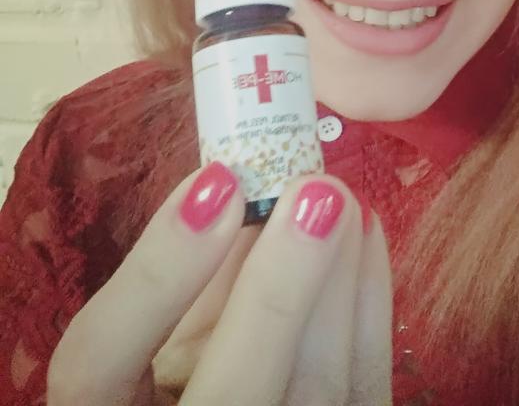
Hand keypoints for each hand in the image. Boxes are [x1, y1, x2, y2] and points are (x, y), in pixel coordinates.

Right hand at [47, 164, 392, 404]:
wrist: (238, 405)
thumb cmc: (168, 376)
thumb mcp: (144, 336)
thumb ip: (170, 279)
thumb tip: (227, 186)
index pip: (99, 364)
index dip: (156, 279)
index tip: (214, 185)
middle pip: (233, 394)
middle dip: (280, 286)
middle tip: (312, 188)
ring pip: (315, 393)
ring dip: (336, 283)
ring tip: (340, 199)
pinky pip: (364, 386)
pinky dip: (369, 303)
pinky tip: (364, 233)